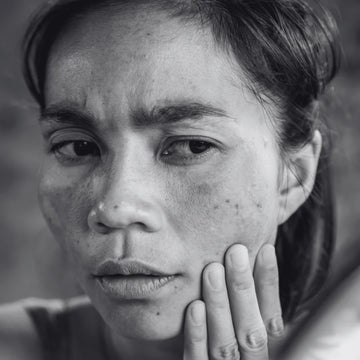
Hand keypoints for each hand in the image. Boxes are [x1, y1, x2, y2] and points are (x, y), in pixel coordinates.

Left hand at [183, 244, 283, 359]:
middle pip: (250, 331)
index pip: (272, 318)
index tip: (265, 250)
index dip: (269, 284)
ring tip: (212, 270)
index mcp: (259, 346)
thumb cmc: (223, 330)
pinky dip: (197, 334)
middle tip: (236, 252)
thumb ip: (243, 295)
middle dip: (243, 288)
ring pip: (225, 345)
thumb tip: (258, 248)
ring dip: (220, 305)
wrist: (205, 359)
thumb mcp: (236, 316)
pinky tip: (195, 306)